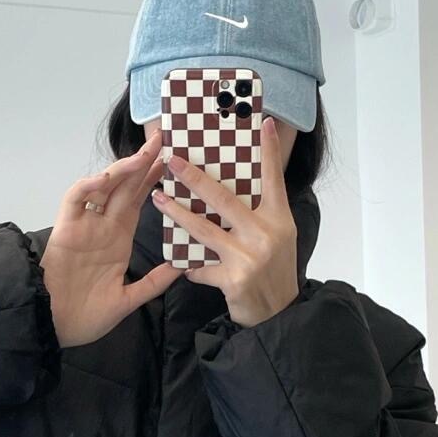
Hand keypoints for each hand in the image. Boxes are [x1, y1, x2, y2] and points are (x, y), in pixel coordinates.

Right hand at [42, 129, 180, 346]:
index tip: (173, 162)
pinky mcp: (65, 230)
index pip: (139, 201)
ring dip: (121, 169)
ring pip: (102, 187)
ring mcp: (84, 226)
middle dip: (143, 163)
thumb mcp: (128, 299)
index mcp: (118, 240)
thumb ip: (153, 283)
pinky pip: (74, 200)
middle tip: (163, 140)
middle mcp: (102, 227)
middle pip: (124, 187)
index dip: (154, 181)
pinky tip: (105, 178)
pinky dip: (87, 186)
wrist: (55, 328)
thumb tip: (181, 267)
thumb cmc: (86, 316)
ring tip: (143, 153)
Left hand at [151, 116, 300, 327]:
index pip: (272, 179)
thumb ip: (258, 215)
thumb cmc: (274, 271)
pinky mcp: (233, 279)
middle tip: (172, 160)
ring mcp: (249, 257)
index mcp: (278, 219)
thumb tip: (230, 189)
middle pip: (224, 199)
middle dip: (194, 177)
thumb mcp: (276, 237)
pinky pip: (201, 267)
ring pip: (203, 229)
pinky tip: (181, 264)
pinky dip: (190, 265)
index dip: (269, 151)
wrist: (279, 314)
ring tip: (158, 199)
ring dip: (177, 213)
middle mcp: (265, 234)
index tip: (262, 122)